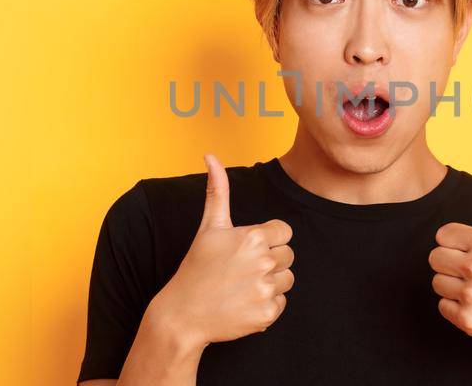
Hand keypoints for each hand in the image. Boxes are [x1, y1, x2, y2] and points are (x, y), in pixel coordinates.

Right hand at [146, 154, 295, 345]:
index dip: (267, 239)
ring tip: (242, 286)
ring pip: (288, 279)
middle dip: (270, 261)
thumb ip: (218, 191)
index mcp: (252, 237)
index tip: (246, 250)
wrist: (182, 314)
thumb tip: (210, 155)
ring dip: (270, 283)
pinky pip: (281, 303)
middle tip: (241, 270)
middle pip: (289, 255)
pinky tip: (243, 303)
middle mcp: (263, 261)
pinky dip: (266, 305)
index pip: (284, 232)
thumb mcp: (209, 228)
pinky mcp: (267, 313)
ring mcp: (265, 289)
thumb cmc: (197, 268)